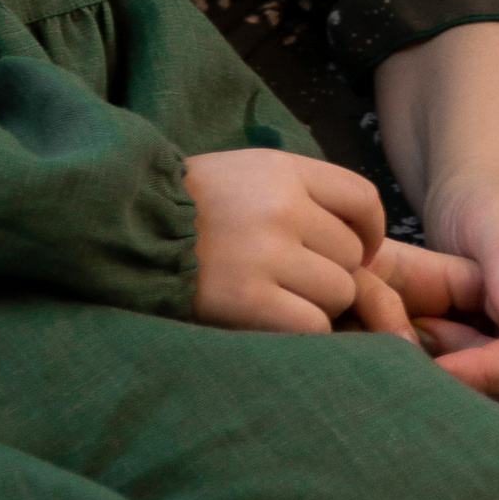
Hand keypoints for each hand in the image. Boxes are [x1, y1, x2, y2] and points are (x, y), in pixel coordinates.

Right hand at [183, 148, 388, 333]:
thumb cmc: (195, 208)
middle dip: (330, 271)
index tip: (359, 250)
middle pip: (351, 256)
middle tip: (291, 275)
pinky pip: (313, 327)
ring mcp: (265, 253)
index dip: (369, 231)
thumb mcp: (248, 174)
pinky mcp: (247, 299)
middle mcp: (281, 206)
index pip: (363, 199)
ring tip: (272, 293)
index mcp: (282, 169)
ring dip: (314, 303)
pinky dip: (298, 330)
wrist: (129, 227)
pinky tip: (266, 317)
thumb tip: (366, 242)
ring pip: (337, 293)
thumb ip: (302, 195)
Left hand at [388, 179, 498, 431]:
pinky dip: (490, 402)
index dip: (497, 369)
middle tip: (428, 344)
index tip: (441, 368)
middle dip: (486, 383)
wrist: (490, 216)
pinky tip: (457, 363)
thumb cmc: (490, 206)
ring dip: (485, 394)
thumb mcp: (495, 213)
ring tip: (439, 343)